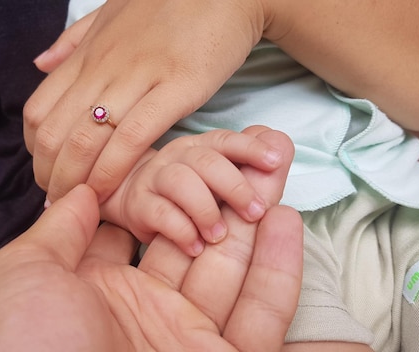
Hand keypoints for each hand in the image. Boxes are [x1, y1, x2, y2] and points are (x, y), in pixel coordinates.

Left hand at [0, 183, 302, 351]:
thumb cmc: (24, 346)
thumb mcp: (24, 276)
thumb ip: (58, 231)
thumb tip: (81, 190)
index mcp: (94, 289)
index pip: (140, 227)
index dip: (166, 190)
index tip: (191, 152)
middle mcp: (142, 313)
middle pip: (191, 244)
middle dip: (219, 198)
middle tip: (248, 154)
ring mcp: (183, 342)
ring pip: (230, 274)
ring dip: (253, 224)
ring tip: (273, 173)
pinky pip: (260, 319)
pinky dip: (278, 273)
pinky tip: (286, 222)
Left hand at [23, 0, 265, 202]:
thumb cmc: (169, 5)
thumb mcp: (109, 14)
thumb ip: (71, 41)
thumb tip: (38, 64)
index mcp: (87, 55)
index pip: (38, 111)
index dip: (34, 152)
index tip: (47, 172)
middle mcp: (103, 66)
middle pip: (55, 133)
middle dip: (50, 176)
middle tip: (61, 200)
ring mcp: (138, 76)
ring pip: (86, 139)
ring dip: (76, 182)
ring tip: (81, 205)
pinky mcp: (177, 87)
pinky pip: (134, 138)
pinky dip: (114, 171)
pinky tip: (112, 192)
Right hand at [101, 127, 287, 256]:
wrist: (138, 203)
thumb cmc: (190, 193)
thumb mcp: (220, 179)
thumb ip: (251, 163)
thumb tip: (281, 140)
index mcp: (202, 146)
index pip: (227, 140)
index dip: (251, 149)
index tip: (275, 163)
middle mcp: (177, 156)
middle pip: (206, 161)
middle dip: (235, 186)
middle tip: (255, 213)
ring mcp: (154, 178)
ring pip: (181, 182)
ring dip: (206, 210)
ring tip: (220, 236)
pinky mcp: (138, 204)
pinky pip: (160, 213)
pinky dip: (182, 231)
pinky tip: (196, 247)